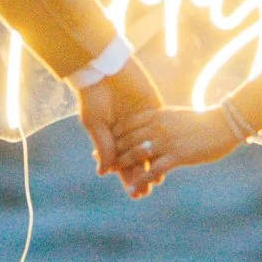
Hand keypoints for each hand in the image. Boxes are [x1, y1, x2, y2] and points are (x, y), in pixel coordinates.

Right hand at [77, 59, 165, 195]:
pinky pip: (161, 128)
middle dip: (142, 176)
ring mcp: (143, 120)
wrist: (104, 67)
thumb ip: (104, 146)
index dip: (128, 178)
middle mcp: (129, 132)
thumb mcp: (95, 123)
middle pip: (138, 159)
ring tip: (157, 180)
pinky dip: (163, 142)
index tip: (134, 194)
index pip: (122, 163)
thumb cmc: (94, 95)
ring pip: (151, 147)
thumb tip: (103, 172)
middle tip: (147, 192)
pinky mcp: (154, 108)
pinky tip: (168, 154)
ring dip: (154, 164)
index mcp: (113, 136)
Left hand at [116, 102, 247, 177]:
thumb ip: (161, 122)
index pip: (128, 123)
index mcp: (158, 115)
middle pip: (127, 138)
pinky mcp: (177, 156)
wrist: (225, 125)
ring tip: (111, 174)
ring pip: (136, 154)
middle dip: (112, 150)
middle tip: (99, 160)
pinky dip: (141, 180)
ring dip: (122, 165)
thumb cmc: (203, 122)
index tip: (104, 142)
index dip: (114, 134)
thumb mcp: (177, 117)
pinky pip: (154, 170)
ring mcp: (167, 141)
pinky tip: (132, 189)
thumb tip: (150, 127)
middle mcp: (159, 126)